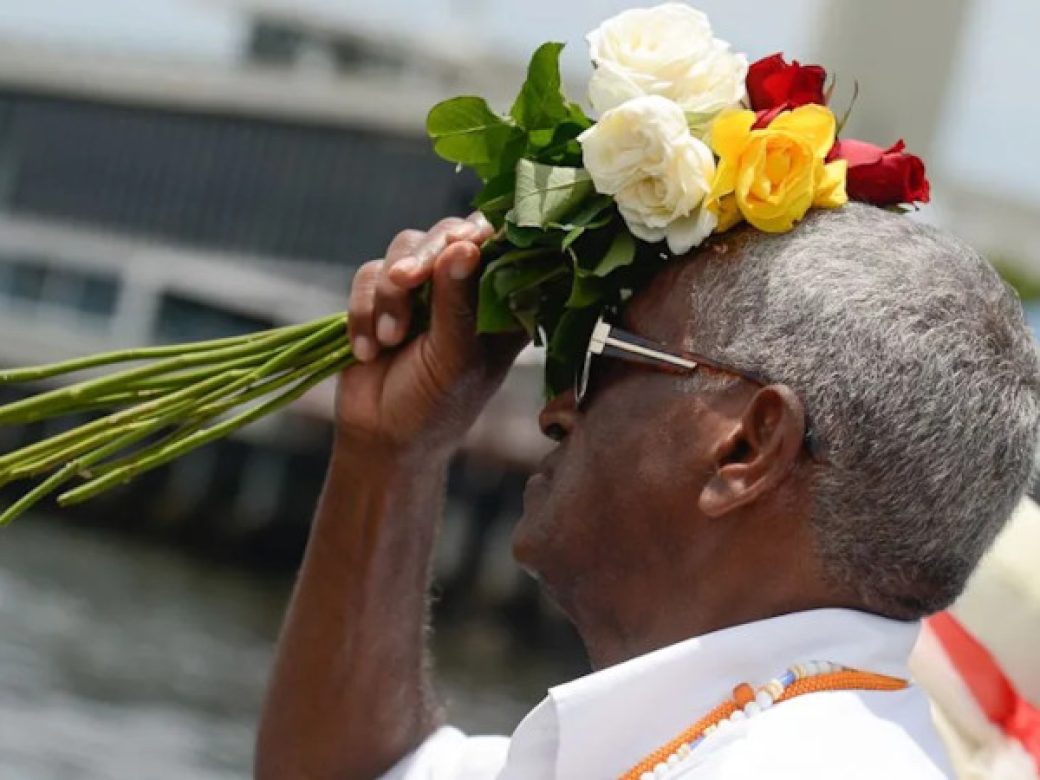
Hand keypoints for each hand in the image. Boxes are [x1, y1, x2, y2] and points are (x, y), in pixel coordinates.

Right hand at [338, 214, 526, 456]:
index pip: (502, 244)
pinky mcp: (382, 294)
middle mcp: (465, 286)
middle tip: (405, 280)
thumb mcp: (455, 357)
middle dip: (424, 256)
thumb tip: (464, 245)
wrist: (381, 438)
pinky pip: (367, 274)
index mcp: (502, 302)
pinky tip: (369, 351)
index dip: (480, 234)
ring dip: (390, 294)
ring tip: (390, 340)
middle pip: (448, 233)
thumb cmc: (435, 405)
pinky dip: (363, 311)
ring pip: (404, 247)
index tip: (461, 242)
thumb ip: (458, 301)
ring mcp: (424, 287)